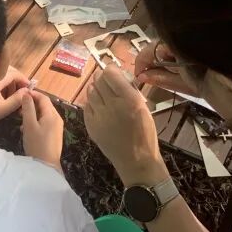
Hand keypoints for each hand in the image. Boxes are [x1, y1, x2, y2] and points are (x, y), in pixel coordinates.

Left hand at [0, 65, 29, 130]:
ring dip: (9, 82)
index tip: (30, 88)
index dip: (24, 79)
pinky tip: (2, 94)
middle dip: (17, 80)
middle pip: (8, 71)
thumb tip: (27, 91)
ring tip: (12, 96)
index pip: (14, 74)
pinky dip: (1, 82)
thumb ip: (16, 100)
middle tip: (21, 92)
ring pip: (1, 73)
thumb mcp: (2, 110)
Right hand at [20, 90, 64, 168]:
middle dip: (32, 104)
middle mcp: (57, 118)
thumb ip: (28, 108)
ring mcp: (57, 127)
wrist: (46, 166)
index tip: (21, 95)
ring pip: (44, 114)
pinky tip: (28, 129)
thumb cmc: (37, 144)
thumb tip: (27, 94)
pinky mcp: (55, 134)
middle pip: (45, 105)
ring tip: (21, 120)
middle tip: (19, 109)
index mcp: (52, 115)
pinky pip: (46, 122)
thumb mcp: (29, 125)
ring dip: (33, 114)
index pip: (44, 98)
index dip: (33, 94)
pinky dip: (37, 121)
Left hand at [85, 65, 168, 185]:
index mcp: (129, 99)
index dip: (110, 70)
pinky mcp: (90, 125)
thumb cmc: (144, 134)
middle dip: (102, 78)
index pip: (110, 73)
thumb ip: (130, 91)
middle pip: (98, 81)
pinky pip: (87, 106)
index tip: (113, 72)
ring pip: (91, 92)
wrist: (136, 160)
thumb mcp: (143, 108)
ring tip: (104, 95)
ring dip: (97, 90)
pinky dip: (92, 103)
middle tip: (108, 82)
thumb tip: (118, 76)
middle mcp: (112, 105)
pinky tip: (99, 107)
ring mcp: (99, 116)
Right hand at [133, 41, 199, 97]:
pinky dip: (169, 55)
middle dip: (149, 61)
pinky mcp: (190, 39)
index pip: (146, 52)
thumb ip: (159, 78)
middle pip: (154, 47)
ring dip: (159, 58)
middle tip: (149, 76)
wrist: (231, 73)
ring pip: (163, 46)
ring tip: (161, 72)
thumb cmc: (205, 80)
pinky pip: (172, 45)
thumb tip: (141, 76)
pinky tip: (174, 65)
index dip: (140, 65)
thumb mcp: (180, 83)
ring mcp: (183, 37)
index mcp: (169, 46)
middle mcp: (173, 38)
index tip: (139, 77)